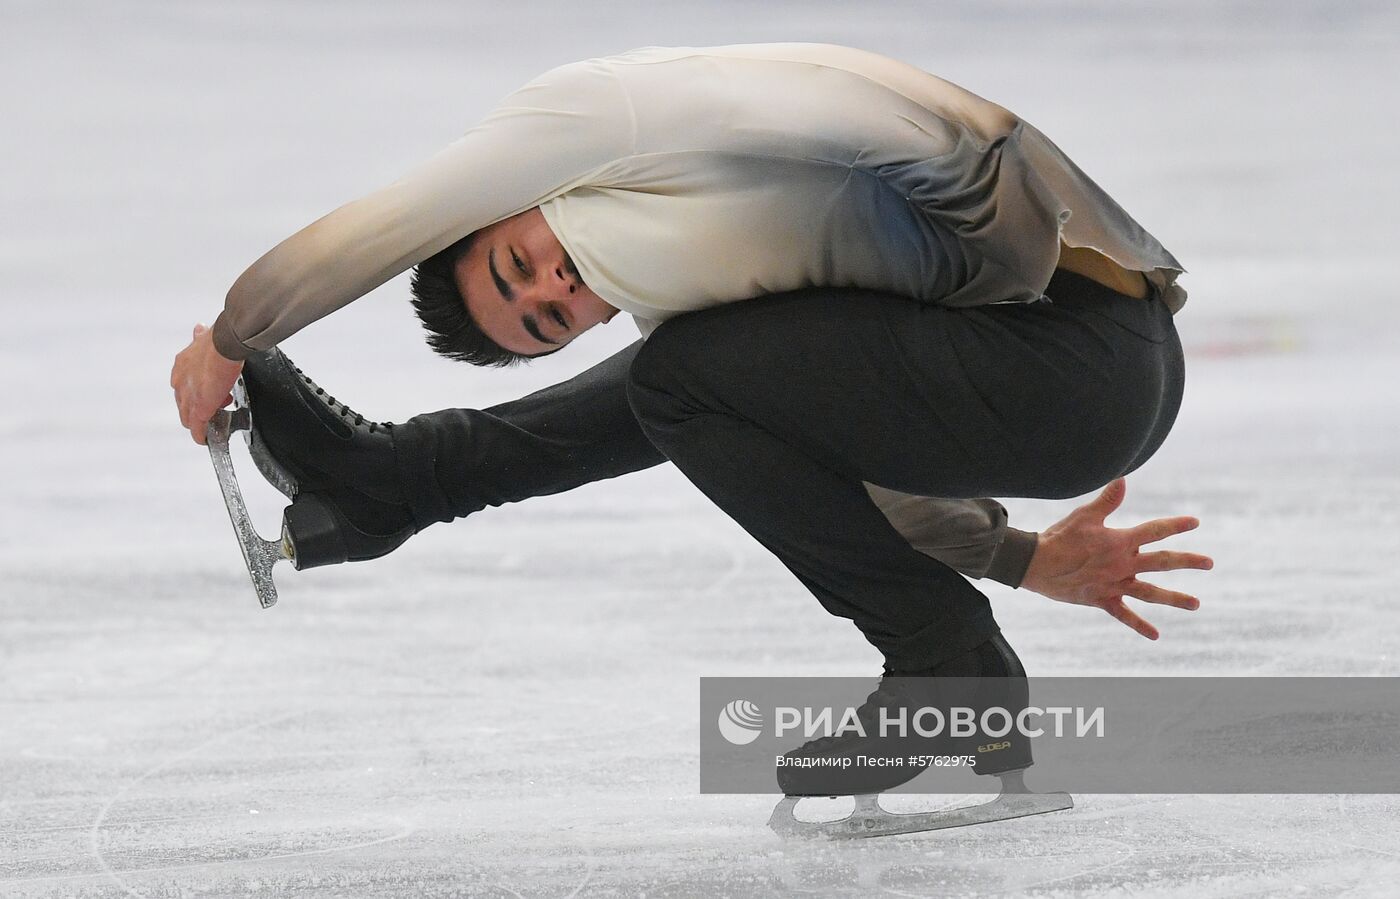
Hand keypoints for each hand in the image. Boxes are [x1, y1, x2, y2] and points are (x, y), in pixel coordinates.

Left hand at [171, 323, 243, 444]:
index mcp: (181, 365)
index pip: (183, 385)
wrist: (225, 344)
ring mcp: (188, 397)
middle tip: (219, 404)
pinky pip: (197, 428)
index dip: (197, 391)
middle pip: (184, 403)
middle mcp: (180, 381)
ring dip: (202, 420)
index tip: (209, 393)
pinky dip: (201, 435)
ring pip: (188, 417)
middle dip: (200, 406)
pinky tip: (206, 440)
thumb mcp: (205, 337)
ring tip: (218, 418)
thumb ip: (200, 338)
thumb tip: (199, 330)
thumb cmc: (220, 340)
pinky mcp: (198, 409)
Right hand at [1020, 478, 1212, 639]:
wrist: (1037, 564)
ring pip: (1150, 592)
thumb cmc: (1060, 537)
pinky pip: (1124, 615)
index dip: (1176, 525)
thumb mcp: (1085, 516)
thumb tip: (1124, 478)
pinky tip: (1156, 635)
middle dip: (1188, 561)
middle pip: (1162, 562)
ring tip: (1196, 604)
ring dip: (1174, 598)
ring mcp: (1114, 584)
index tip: (1195, 522)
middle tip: (1209, 563)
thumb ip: (1108, 500)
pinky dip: (1139, 625)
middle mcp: (1122, 564)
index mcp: (1120, 541)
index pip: (1155, 531)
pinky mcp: (1102, 600)